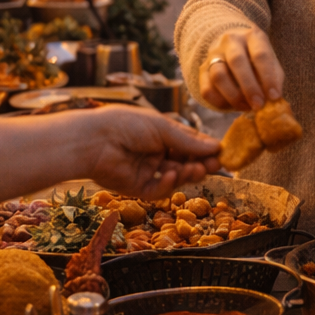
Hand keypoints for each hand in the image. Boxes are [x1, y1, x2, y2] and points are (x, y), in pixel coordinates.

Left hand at [78, 105, 221, 197]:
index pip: (188, 144)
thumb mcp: (162, 128)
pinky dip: (167, 184)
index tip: (220, 154)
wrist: (94, 140)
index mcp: (160, 135)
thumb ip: (189, 141)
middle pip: (184, 162)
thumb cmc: (126, 125)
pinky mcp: (137, 188)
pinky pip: (158, 189)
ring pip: (175, 177)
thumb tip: (216, 147)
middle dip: (200, 164)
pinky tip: (170, 174)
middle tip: (215, 166)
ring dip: (187, 174)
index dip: (204, 150)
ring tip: (196, 169)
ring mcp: (146, 171)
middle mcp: (155, 153)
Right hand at [200, 27, 283, 111]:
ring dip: (234, 96)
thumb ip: (274, 79)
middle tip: (258, 105)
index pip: (260, 54)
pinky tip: (232, 106)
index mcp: (252, 36)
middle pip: (237, 61)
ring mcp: (213, 54)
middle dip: (249, 87)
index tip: (274, 97)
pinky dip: (220, 102)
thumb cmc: (257, 58)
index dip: (268, 77)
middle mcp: (231, 41)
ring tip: (246, 107)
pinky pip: (206, 89)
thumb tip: (273, 101)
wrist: (232, 47)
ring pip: (218, 75)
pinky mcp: (202, 70)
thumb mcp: (271, 62)